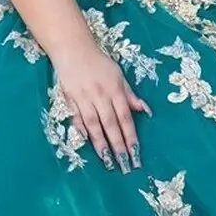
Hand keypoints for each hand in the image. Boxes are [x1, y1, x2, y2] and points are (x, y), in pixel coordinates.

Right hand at [52, 40, 151, 173]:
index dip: (130, 135)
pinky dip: (84, 132)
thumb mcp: (118, 75)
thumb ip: (129, 94)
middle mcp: (100, 95)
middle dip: (118, 145)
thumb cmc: (100, 64)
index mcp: (114, 88)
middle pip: (111, 123)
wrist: (74, 50)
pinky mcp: (70, 100)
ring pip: (94, 125)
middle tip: (124, 164)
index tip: (136, 152)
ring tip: (108, 161)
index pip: (125, 116)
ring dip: (101, 144)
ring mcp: (84, 99)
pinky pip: (78, 119)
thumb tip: (144, 110)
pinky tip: (89, 144)